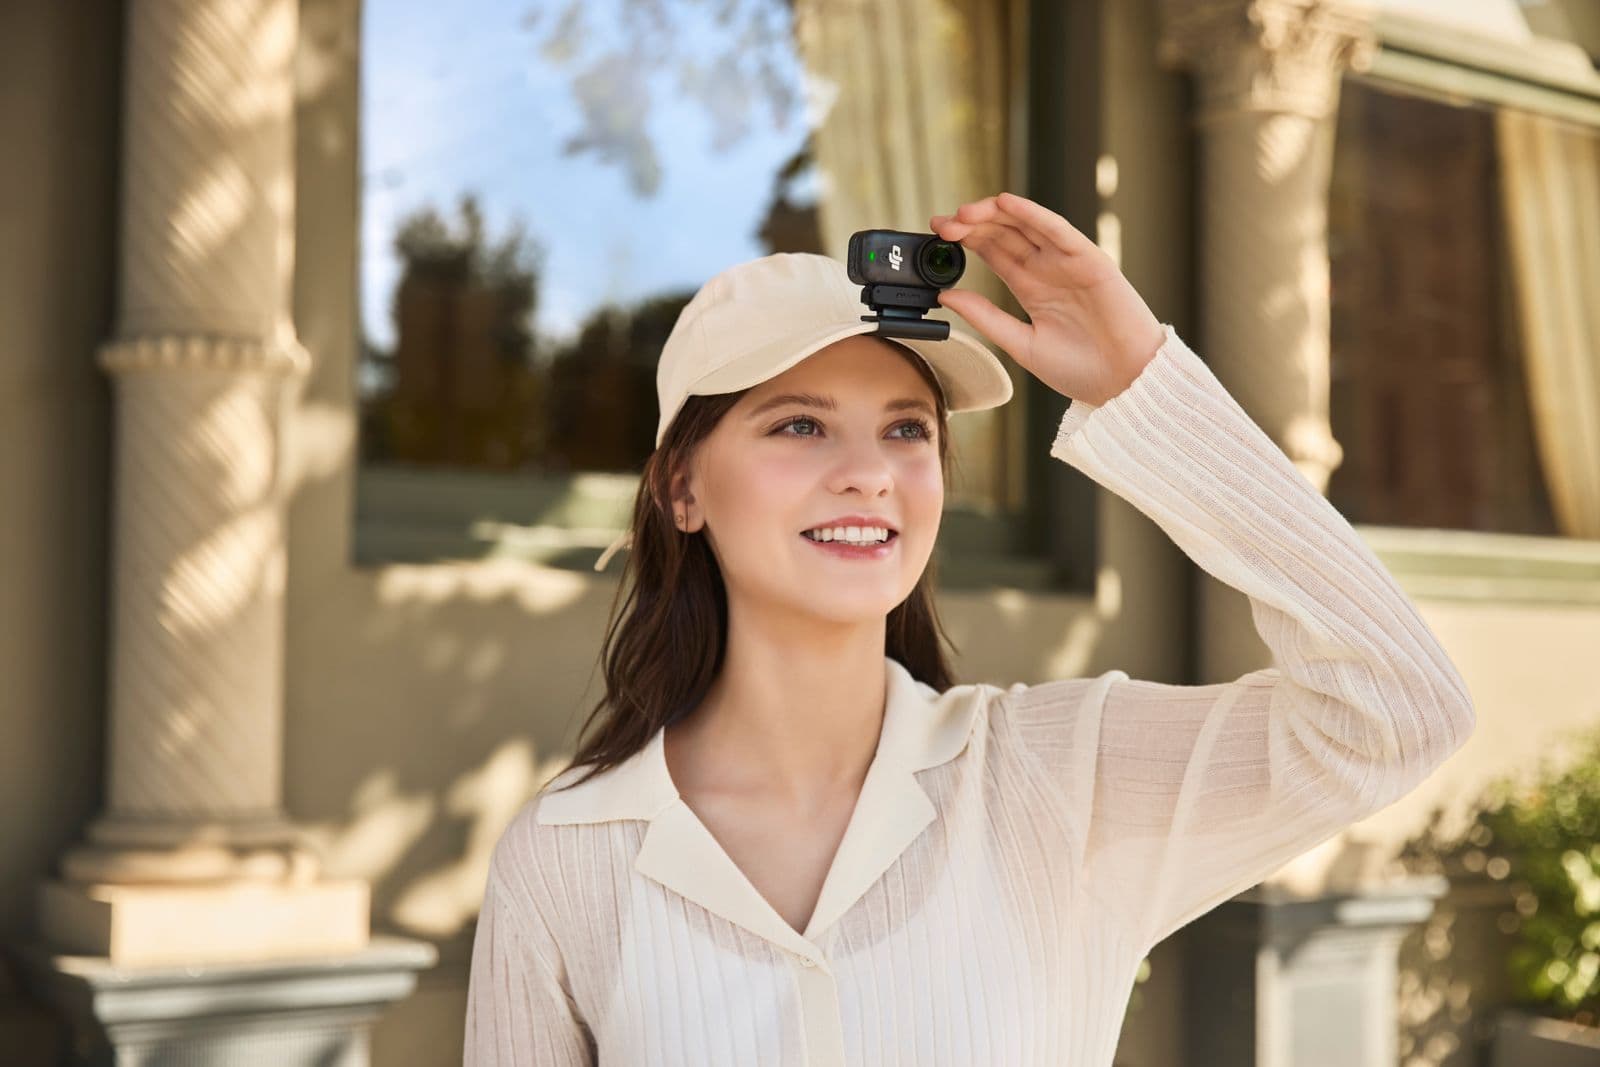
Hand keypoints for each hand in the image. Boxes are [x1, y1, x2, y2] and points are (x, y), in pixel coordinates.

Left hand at [930, 192, 1166, 406]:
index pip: (993, 252)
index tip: (936, 234)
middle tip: (941, 224)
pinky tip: (1007, 204)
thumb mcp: (1020, 343)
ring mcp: (1068, 262)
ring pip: (1026, 225)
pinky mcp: (1090, 260)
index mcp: (1032, 287)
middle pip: (1005, 233)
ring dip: (995, 214)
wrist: (1124, 383)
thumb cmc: (1081, 369)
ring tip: (964, 212)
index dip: (965, 239)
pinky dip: (1033, 214)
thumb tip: (944, 296)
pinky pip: (1058, 231)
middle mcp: (1048, 269)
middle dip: (972, 224)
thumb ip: (985, 317)